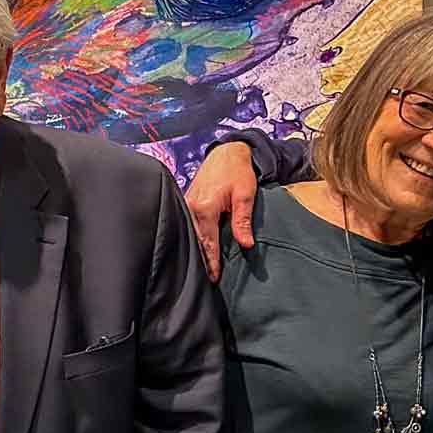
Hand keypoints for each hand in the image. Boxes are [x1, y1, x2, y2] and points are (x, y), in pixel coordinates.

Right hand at [183, 142, 256, 280]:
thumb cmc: (238, 171)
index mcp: (205, 207)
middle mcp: (191, 206)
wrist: (228, 151)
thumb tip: (246, 244)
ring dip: (196, 249)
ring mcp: (187, 203)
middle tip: (206, 280)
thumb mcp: (245, 195)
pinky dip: (193, 236)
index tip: (213, 278)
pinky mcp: (187, 200)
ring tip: (201, 268)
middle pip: (196, 240)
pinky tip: (198, 247)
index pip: (208, 242)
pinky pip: (189, 224)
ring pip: (190, 233)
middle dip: (201, 260)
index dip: (211, 261)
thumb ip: (243, 221)